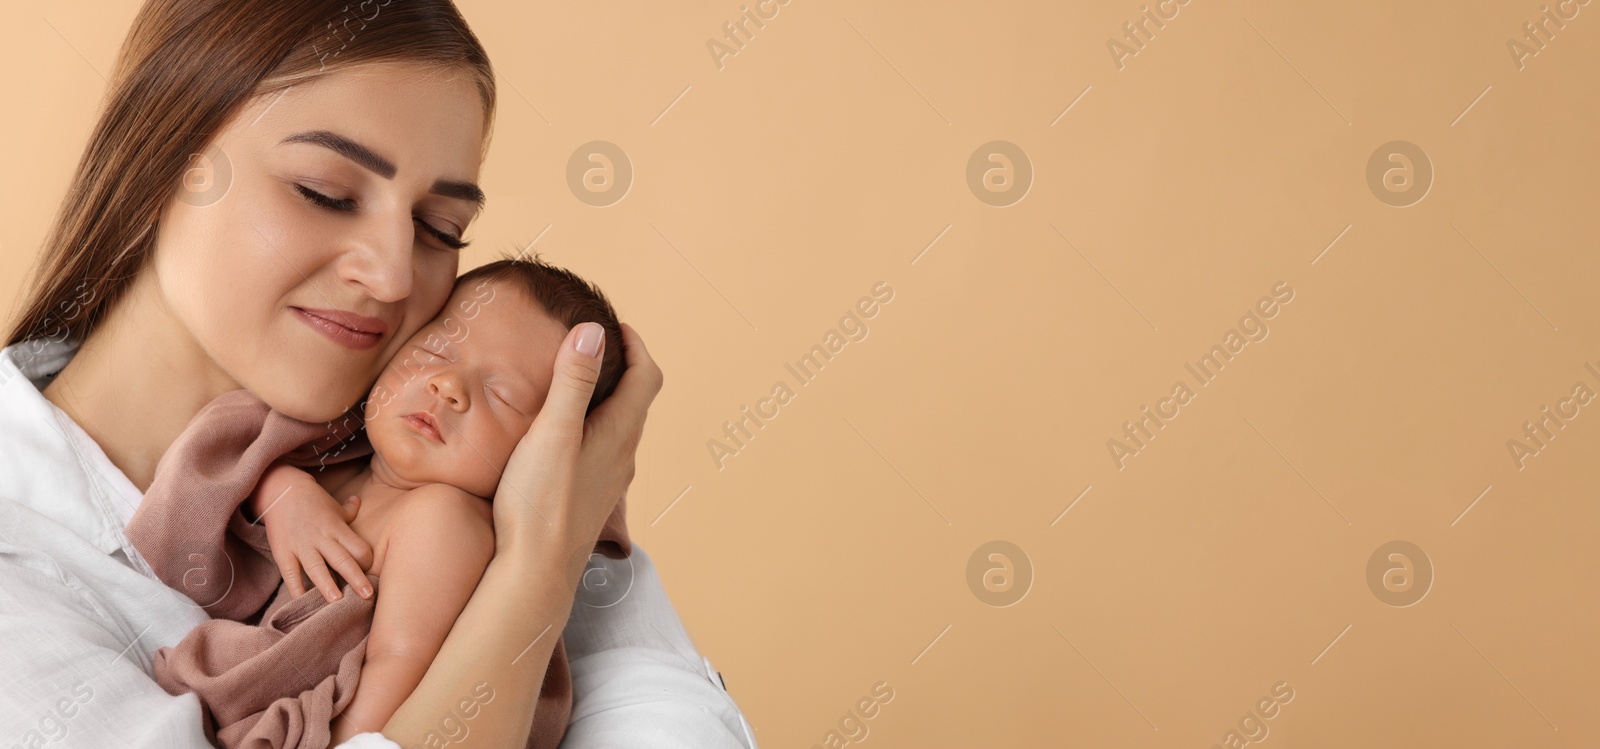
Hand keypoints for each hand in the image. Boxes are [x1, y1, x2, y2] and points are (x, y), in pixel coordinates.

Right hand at [252, 467, 374, 601]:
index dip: (367, 561)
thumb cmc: (312, 501)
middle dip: (355, 579)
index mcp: (337, 528)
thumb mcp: (334, 506)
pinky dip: (296, 589)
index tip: (372, 573)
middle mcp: (321, 538)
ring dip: (327, 586)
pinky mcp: (283, 552)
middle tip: (367, 596)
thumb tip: (360, 502)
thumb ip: (350, 511)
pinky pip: (291, 574)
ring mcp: (301, 546)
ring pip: (317, 568)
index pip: (358, 547)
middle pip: (342, 560)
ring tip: (337, 602)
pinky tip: (303, 603)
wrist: (280, 490)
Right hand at [493, 321, 661, 565]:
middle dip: (622, 366)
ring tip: (577, 381)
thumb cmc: (541, 502)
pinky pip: (603, 449)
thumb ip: (573, 381)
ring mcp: (609, 479)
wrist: (535, 572)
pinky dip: (593, 425)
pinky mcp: (591, 497)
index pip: (647, 376)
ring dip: (607, 398)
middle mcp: (623, 455)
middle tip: (593, 346)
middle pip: (637, 400)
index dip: (637, 345)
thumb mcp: (553, 431)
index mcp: (620, 433)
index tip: (615, 325)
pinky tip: (564, 434)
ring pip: (620, 427)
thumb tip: (593, 332)